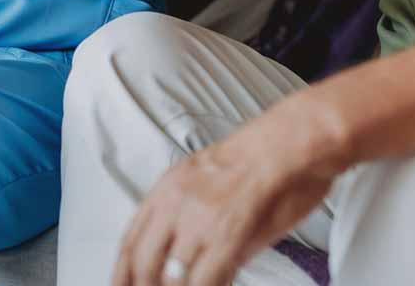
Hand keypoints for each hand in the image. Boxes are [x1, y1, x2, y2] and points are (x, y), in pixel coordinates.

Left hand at [112, 125, 333, 285]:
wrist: (291, 143)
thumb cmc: (263, 155)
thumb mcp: (209, 176)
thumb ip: (189, 213)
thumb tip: (186, 258)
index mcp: (168, 187)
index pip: (130, 241)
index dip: (122, 275)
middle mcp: (176, 203)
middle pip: (144, 266)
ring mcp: (199, 221)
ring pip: (171, 279)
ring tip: (198, 285)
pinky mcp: (225, 237)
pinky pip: (203, 284)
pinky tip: (220, 285)